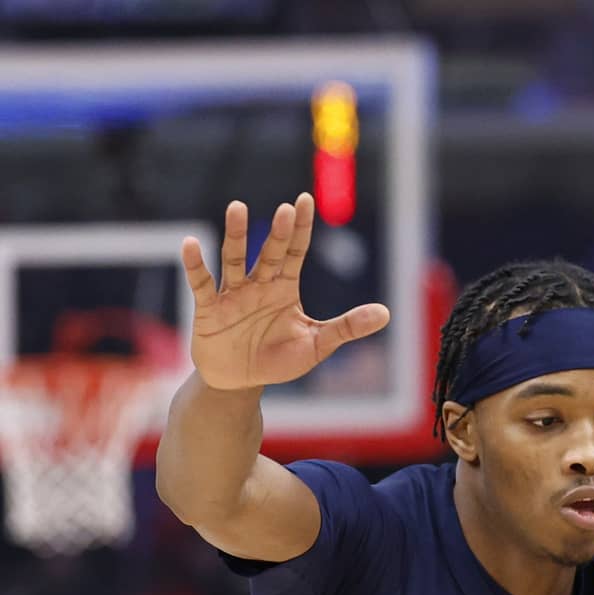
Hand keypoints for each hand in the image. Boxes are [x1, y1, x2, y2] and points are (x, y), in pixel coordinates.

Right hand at [180, 193, 388, 390]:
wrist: (241, 381)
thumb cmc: (278, 359)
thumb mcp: (318, 344)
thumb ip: (348, 327)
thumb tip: (386, 313)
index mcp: (284, 288)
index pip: (296, 251)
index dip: (301, 228)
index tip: (305, 200)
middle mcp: (259, 284)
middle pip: (270, 253)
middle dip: (279, 233)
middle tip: (288, 209)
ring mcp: (233, 294)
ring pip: (234, 259)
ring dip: (237, 235)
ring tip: (238, 208)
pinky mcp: (209, 309)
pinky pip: (203, 284)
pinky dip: (195, 265)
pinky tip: (192, 243)